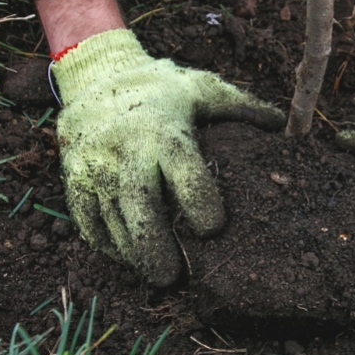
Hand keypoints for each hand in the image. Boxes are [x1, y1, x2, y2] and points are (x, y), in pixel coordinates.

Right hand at [52, 29, 284, 286]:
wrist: (94, 77)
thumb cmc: (159, 89)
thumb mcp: (201, 87)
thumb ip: (240, 106)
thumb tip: (280, 125)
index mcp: (161, 129)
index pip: (181, 167)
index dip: (198, 198)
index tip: (214, 227)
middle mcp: (124, 151)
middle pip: (138, 205)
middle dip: (154, 245)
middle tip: (173, 277)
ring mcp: (95, 168)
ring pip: (112, 220)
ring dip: (133, 253)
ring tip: (158, 276)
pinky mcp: (74, 180)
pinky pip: (87, 222)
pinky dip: (107, 245)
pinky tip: (129, 258)